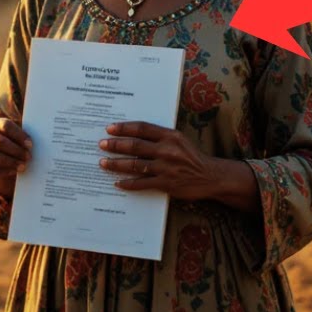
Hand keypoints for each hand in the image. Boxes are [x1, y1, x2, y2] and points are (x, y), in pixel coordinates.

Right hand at [0, 116, 31, 198]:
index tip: (31, 144)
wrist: (0, 155)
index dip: (19, 135)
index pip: (6, 126)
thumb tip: (43, 136)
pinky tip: (15, 171)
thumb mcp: (17, 134)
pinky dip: (4, 171)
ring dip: (11, 162)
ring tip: (24, 165)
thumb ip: (24, 133)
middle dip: (16, 150)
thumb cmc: (14, 141)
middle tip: (29, 156)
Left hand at [98, 122, 258, 211]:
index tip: (109, 128)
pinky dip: (128, 183)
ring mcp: (166, 168)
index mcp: (170, 136)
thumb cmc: (191, 156)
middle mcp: (167, 150)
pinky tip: (118, 183)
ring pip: (135, 165)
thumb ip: (159, 136)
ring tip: (103, 163)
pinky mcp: (166, 184)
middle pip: (135, 146)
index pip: (142, 128)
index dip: (124, 128)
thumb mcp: (178, 140)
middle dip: (115, 145)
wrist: (210, 176)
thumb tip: (133, 134)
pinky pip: (142, 183)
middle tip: (101, 144)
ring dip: (116, 164)